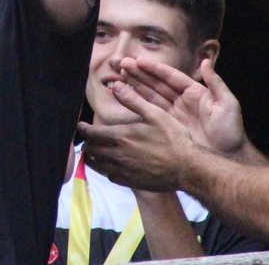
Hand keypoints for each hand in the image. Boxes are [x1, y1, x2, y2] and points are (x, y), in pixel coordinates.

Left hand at [79, 80, 193, 191]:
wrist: (187, 168)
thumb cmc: (173, 139)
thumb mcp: (155, 114)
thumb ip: (132, 100)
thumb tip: (115, 85)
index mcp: (121, 136)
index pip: (92, 134)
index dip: (84, 129)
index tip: (81, 126)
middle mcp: (118, 155)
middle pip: (92, 150)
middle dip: (88, 143)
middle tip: (90, 138)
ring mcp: (123, 171)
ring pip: (98, 165)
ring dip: (93, 157)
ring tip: (95, 151)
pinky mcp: (130, 182)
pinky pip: (110, 176)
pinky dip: (106, 170)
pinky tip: (112, 165)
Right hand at [120, 57, 247, 154]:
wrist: (228, 159)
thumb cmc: (231, 132)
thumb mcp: (228, 105)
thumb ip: (216, 83)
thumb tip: (205, 62)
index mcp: (194, 92)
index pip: (170, 77)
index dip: (154, 69)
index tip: (139, 61)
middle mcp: (182, 101)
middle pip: (157, 84)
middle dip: (140, 74)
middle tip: (123, 64)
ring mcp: (174, 114)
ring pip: (151, 96)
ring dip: (135, 86)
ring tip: (120, 76)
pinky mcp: (169, 127)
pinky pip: (151, 113)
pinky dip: (138, 104)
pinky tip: (126, 97)